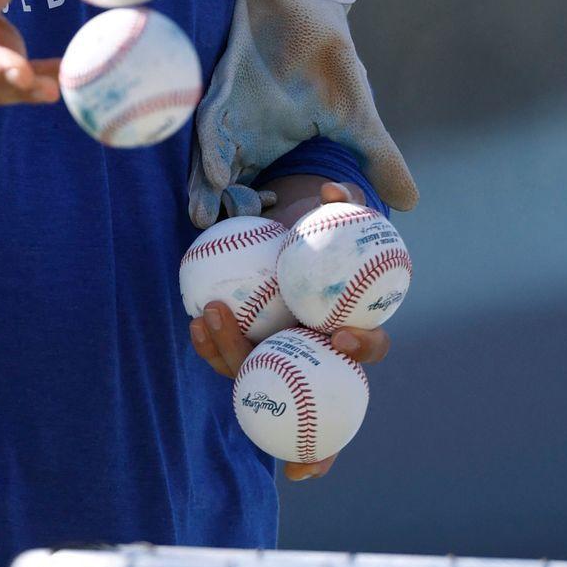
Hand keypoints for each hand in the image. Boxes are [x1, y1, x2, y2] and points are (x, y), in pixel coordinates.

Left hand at [187, 0, 417, 227]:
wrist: (301, 0)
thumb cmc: (326, 56)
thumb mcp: (356, 114)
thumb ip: (376, 156)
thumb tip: (410, 203)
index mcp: (275, 152)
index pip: (265, 201)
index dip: (268, 226)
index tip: (278, 252)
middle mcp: (245, 142)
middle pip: (230, 191)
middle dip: (227, 219)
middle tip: (233, 247)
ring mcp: (227, 119)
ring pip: (211, 165)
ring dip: (207, 193)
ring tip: (206, 220)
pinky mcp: (216, 94)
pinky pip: (208, 128)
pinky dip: (211, 151)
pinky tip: (217, 173)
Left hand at [187, 178, 389, 480]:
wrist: (293, 246)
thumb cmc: (323, 232)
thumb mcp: (339, 214)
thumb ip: (344, 201)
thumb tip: (331, 189)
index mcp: (353, 324)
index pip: (371, 345)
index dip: (363, 347)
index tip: (341, 337)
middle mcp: (319, 351)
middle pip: (303, 376)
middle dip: (282, 375)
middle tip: (250, 340)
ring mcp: (283, 356)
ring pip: (257, 370)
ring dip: (228, 352)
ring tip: (205, 320)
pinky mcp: (252, 352)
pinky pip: (231, 356)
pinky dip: (213, 345)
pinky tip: (196, 324)